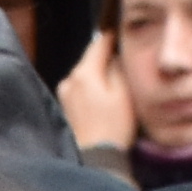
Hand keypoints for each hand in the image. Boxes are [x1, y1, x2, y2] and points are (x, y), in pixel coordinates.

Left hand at [55, 29, 138, 159]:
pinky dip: (93, 86)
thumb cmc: (114, 126)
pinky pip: (82, 86)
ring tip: (116, 80)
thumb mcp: (123, 91)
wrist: (98, 157)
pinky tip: (105, 96)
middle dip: (107, 56)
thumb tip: (114, 55)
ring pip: (86, 72)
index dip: (114, 36)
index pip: (99, 42)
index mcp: (84, 72)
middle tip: (125, 58)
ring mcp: (65, 92)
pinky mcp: (66, 105)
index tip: (126, 33)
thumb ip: (117, 66)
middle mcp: (69, 78)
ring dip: (100, 72)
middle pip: (91, 57)